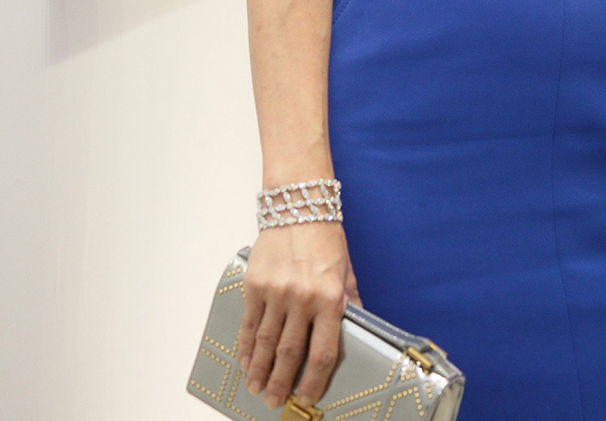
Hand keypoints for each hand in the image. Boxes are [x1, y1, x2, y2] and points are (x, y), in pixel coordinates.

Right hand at [236, 221, 361, 409]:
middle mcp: (303, 298)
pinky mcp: (256, 283)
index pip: (323, 352)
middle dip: (281, 382)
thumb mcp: (346, 271)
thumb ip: (351, 303)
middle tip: (274, 401)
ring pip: (266, 342)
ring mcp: (276, 291)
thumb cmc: (325, 237)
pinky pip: (249, 322)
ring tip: (256, 387)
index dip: (314, 381)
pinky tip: (244, 360)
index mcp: (330, 298)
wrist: (298, 205)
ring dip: (259, 370)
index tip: (307, 398)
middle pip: (290, 353)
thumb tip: (360, 331)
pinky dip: (245, 345)